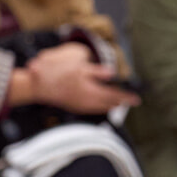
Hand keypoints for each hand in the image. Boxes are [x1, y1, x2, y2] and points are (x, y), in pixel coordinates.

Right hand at [24, 42, 139, 113]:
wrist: (39, 85)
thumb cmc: (58, 73)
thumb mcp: (79, 67)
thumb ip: (97, 72)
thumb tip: (112, 73)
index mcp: (92, 92)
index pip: (115, 96)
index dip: (127, 97)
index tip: (137, 99)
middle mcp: (89, 103)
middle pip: (110, 104)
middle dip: (120, 101)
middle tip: (128, 99)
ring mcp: (81, 106)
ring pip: (101, 107)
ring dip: (110, 104)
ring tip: (117, 101)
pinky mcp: (75, 107)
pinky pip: (92, 109)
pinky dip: (100, 105)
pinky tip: (100, 102)